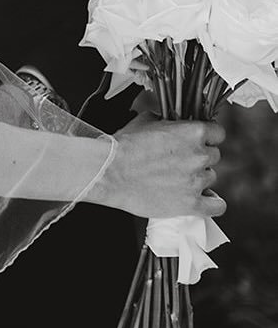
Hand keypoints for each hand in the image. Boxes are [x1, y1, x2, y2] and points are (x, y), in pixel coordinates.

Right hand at [97, 112, 225, 219]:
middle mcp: (200, 155)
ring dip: (198, 178)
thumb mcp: (145, 121)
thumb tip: (172, 123)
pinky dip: (212, 203)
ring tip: (176, 179)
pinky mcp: (191, 204)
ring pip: (210, 178)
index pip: (218, 133)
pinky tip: (202, 200)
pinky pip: (217, 206)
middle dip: (198, 157)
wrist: (109, 171)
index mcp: (193, 132)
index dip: (206, 136)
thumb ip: (167, 121)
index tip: (197, 141)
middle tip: (178, 161)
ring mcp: (197, 181)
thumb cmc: (124, 145)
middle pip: (214, 156)